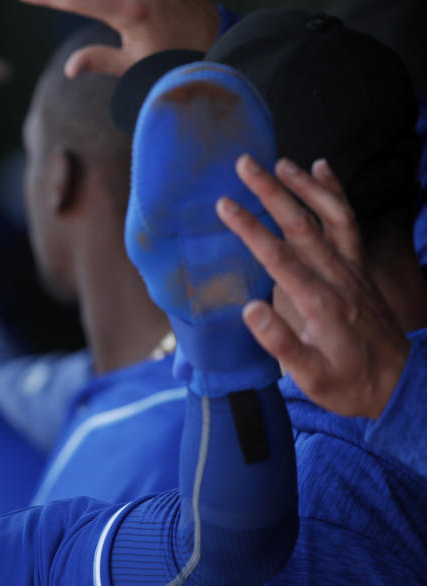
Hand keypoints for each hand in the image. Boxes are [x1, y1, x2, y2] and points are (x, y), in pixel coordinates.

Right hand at [19, 0, 218, 77]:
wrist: (216, 37)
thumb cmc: (173, 59)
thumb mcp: (135, 68)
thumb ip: (100, 61)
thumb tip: (71, 67)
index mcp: (129, 12)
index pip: (76, 1)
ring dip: (80, 0)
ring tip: (56, 2)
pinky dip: (101, 2)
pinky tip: (87, 5)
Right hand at [218, 155, 409, 419]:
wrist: (399, 383)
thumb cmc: (348, 384)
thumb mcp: (311, 378)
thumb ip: (281, 342)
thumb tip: (249, 309)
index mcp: (321, 303)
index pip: (279, 257)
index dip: (250, 229)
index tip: (224, 205)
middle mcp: (340, 278)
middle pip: (303, 225)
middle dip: (272, 192)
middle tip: (245, 165)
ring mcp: (353, 269)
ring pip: (331, 217)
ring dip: (305, 187)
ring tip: (280, 162)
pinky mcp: (360, 268)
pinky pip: (349, 223)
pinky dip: (335, 195)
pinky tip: (321, 172)